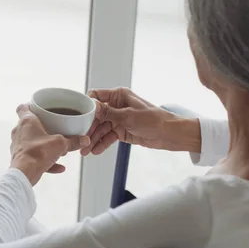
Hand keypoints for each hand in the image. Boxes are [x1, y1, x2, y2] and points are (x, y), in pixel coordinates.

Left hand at [10, 104, 89, 185]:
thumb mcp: (60, 144)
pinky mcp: (19, 158)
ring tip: (58, 150)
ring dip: (44, 145)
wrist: (25, 173)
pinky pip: (34, 157)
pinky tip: (59, 167)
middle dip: (42, 127)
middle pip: (29, 125)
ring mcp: (18, 145)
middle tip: (53, 128)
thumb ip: (73, 141)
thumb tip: (84, 140)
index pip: (23, 107)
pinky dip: (46, 161)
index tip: (38, 107)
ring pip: (32, 142)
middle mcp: (19, 131)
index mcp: (26, 121)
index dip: (30, 106)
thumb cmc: (38, 153)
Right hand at [80, 87, 197, 155]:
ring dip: (93, 139)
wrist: (170, 135)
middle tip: (80, 138)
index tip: (77, 115)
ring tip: (85, 150)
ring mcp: (118, 119)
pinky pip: (108, 137)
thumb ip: (108, 112)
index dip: (86, 105)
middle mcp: (116, 106)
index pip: (96, 96)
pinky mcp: (121, 131)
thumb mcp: (128, 116)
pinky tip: (95, 151)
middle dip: (88, 128)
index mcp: (118, 96)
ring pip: (101, 129)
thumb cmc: (154, 119)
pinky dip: (102, 144)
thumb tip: (91, 106)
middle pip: (96, 116)